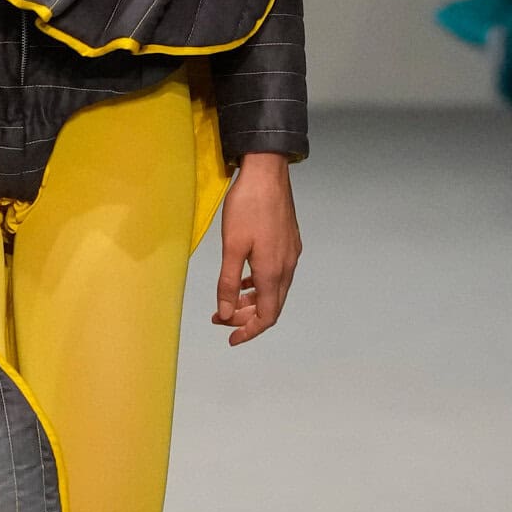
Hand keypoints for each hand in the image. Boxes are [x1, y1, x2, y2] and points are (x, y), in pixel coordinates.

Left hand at [213, 152, 300, 345]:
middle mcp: (287, 267)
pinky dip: (259, 284)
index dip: (249, 331)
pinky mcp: (288, 241)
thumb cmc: (247, 207)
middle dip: (247, 318)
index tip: (230, 338)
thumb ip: (229, 283)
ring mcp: (290, 253)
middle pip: (271, 306)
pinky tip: (245, 278)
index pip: (266, 316)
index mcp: (273, 272)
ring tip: (229, 302)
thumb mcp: (231, 247)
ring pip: (274, 290)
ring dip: (252, 301)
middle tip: (221, 319)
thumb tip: (226, 314)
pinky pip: (276, 274)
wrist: (267, 172)